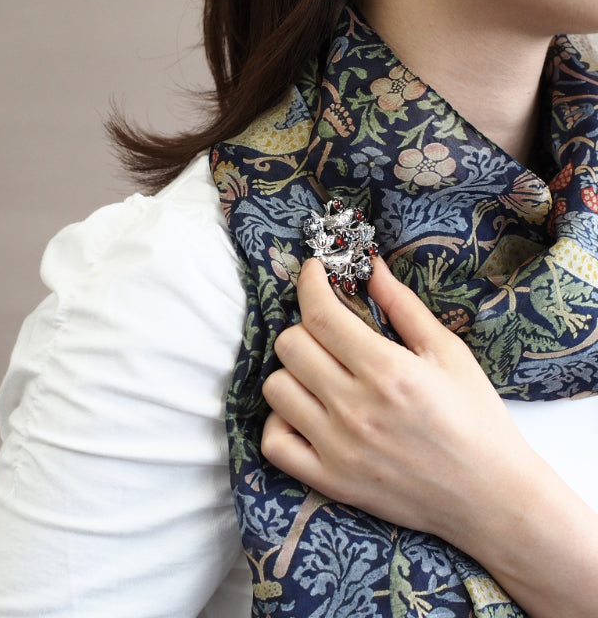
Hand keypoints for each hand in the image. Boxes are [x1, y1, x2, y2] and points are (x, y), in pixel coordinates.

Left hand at [261, 257, 534, 542]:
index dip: (308, 283)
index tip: (313, 271)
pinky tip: (306, 413)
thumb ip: (403, 305)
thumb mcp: (448, 354)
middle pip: (290, 346)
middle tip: (328, 330)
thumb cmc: (476, 420)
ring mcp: (338, 448)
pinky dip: (281, 422)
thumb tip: (370, 267)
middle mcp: (356, 409)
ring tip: (320, 373)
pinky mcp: (329, 481)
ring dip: (292, 372)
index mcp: (388, 372)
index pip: (320, 315)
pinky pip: (274, 442)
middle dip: (305, 326)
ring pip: (276, 389)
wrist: (491, 499)